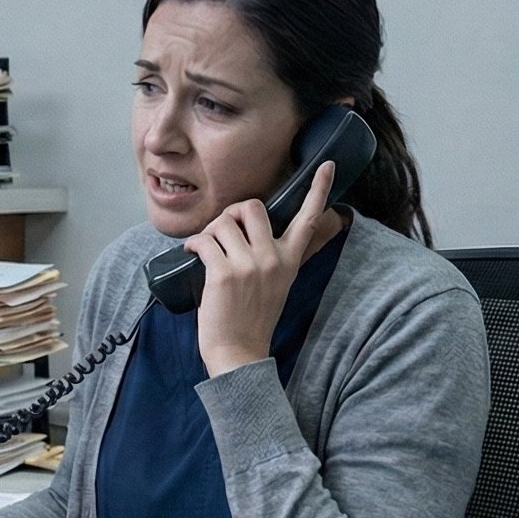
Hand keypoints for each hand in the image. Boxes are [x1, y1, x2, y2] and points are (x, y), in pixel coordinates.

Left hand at [186, 160, 344, 376]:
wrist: (239, 353)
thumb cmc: (251, 319)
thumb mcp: (276, 285)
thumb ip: (274, 257)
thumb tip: (252, 232)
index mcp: (289, 260)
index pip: (309, 219)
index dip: (319, 189)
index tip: (327, 165)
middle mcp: (273, 258)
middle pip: (252, 207)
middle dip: (230, 213)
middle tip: (222, 232)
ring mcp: (250, 265)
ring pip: (223, 222)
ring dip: (208, 232)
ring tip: (205, 250)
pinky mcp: (224, 273)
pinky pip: (204, 240)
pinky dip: (193, 244)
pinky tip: (191, 255)